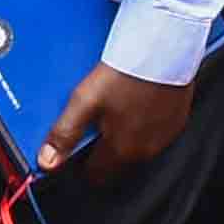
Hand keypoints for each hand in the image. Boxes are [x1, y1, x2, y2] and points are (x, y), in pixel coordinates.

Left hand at [40, 62, 197, 175]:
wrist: (164, 48)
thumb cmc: (127, 72)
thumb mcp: (85, 101)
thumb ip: (65, 134)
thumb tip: (47, 161)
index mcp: (122, 150)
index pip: (96, 175)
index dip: (80, 165)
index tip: (74, 150)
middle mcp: (146, 150)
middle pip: (116, 161)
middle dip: (102, 147)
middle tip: (93, 119)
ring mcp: (164, 135)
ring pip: (136, 145)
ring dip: (123, 134)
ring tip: (114, 105)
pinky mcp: (176, 119)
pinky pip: (154, 130)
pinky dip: (142, 121)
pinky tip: (135, 99)